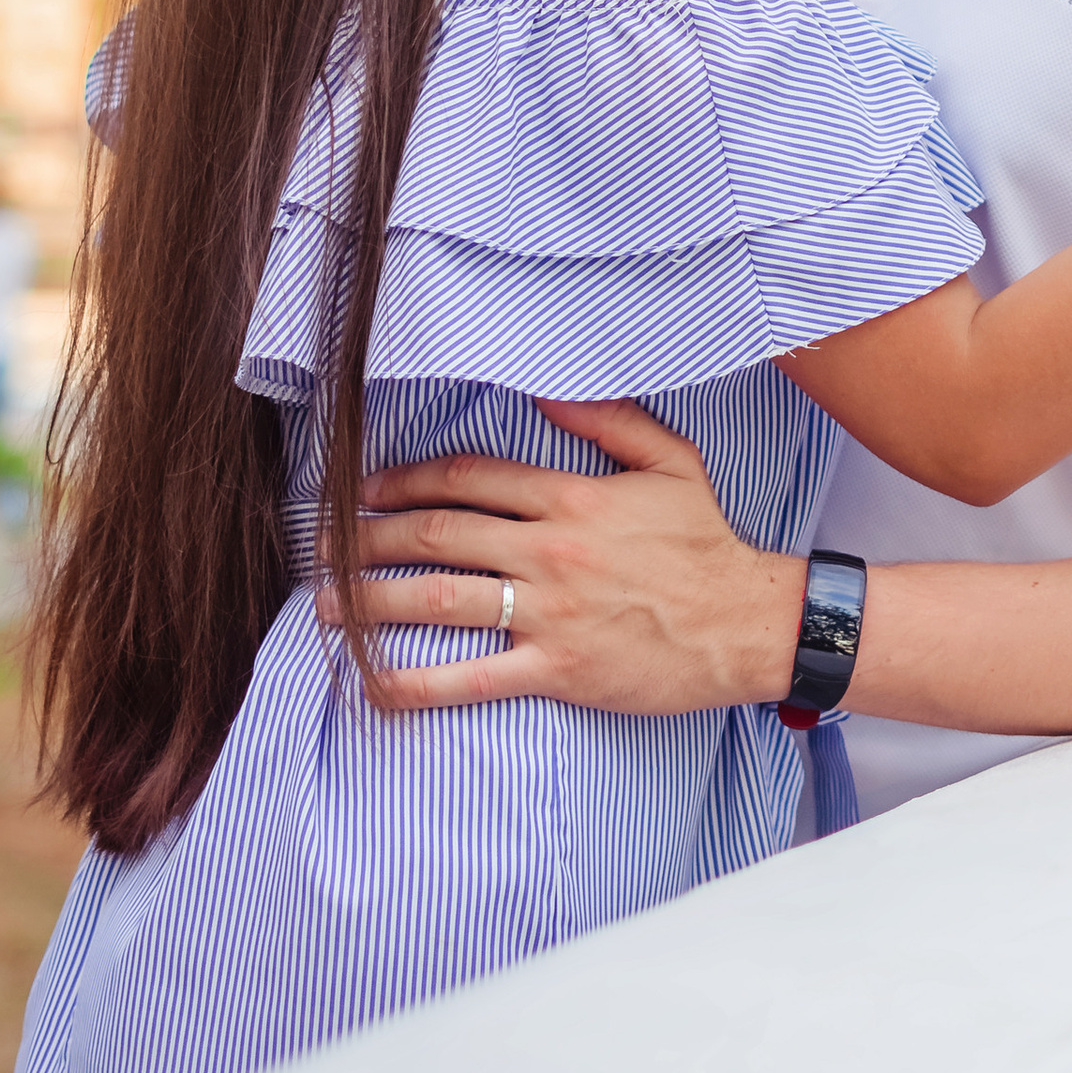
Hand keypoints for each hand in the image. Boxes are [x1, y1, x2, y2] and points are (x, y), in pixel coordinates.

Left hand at [327, 399, 801, 715]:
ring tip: (324, 605)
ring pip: (439, 600)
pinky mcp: (555, 668)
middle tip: (324, 546)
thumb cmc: (707, 544)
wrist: (747, 623)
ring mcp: (550, 612)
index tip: (367, 489)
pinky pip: (470, 678)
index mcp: (571, 497)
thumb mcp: (670, 461)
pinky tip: (371, 684)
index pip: (468, 479)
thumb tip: (546, 388)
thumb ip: (607, 419)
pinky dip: (414, 683)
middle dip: (370, 538)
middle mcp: (550, 550)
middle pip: (438, 535)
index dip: (406, 479)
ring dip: (371, 601)